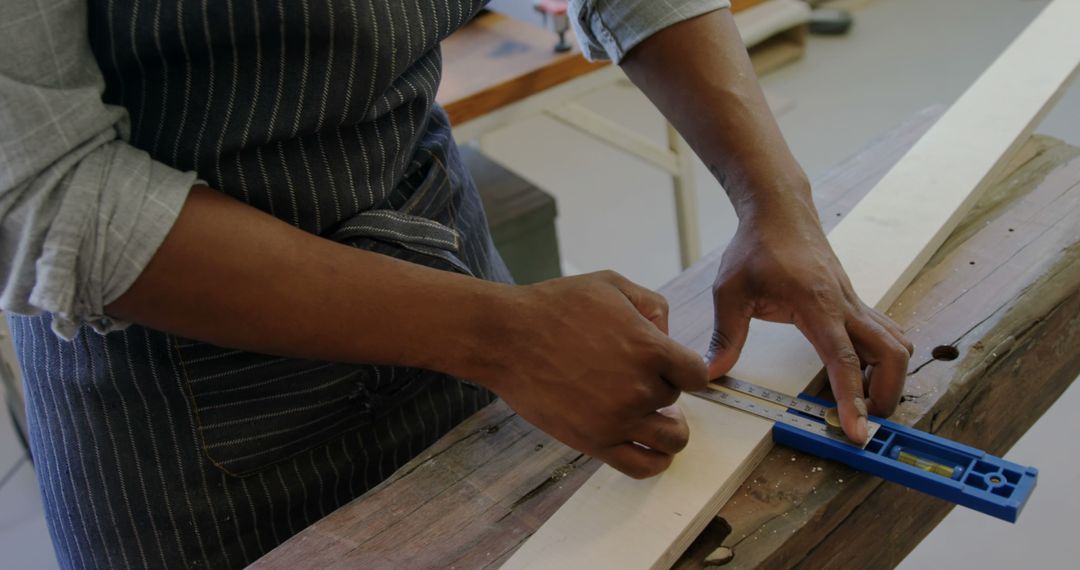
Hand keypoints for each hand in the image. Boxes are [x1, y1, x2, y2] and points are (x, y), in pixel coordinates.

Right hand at [478, 271, 707, 478]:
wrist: (505, 337)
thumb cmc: (555, 306)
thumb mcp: (611, 284)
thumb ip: (653, 304)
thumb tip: (668, 335)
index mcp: (649, 348)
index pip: (698, 374)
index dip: (686, 368)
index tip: (670, 365)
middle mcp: (639, 388)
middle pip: (676, 400)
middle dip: (662, 387)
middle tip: (637, 379)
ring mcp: (617, 420)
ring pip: (671, 440)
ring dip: (667, 427)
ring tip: (652, 415)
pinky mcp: (593, 442)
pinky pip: (642, 466)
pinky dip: (655, 461)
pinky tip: (648, 445)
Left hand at [705, 208, 912, 443]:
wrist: (780, 209)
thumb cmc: (756, 246)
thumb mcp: (730, 291)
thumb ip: (725, 335)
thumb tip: (712, 373)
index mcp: (816, 303)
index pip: (844, 359)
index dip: (852, 398)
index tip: (856, 432)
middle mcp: (845, 303)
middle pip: (892, 354)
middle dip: (885, 394)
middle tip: (861, 421)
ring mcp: (855, 301)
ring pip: (896, 344)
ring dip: (888, 377)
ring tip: (860, 402)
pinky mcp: (854, 302)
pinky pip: (884, 334)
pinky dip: (882, 359)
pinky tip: (859, 374)